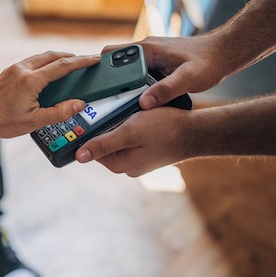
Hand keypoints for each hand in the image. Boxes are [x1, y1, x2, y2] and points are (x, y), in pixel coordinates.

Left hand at [0, 51, 100, 159]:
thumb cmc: (2, 123)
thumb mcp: (34, 122)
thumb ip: (59, 113)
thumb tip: (79, 104)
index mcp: (30, 80)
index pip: (63, 65)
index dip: (81, 61)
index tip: (94, 59)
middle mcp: (22, 69)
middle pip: (52, 56)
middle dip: (71, 56)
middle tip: (84, 61)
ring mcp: (13, 69)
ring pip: (41, 57)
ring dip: (56, 58)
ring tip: (69, 64)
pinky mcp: (7, 72)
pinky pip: (31, 61)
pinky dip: (44, 62)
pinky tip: (47, 71)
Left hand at [74, 106, 192, 176]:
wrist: (197, 132)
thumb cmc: (165, 130)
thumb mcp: (129, 133)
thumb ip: (103, 144)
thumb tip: (79, 157)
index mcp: (119, 165)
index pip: (92, 149)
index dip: (89, 132)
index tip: (91, 116)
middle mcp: (127, 166)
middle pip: (104, 144)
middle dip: (105, 127)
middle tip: (113, 110)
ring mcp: (138, 160)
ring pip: (118, 140)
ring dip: (119, 125)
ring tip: (129, 112)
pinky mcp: (147, 152)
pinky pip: (131, 139)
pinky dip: (131, 127)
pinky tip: (138, 117)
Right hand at [103, 34, 230, 108]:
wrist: (225, 52)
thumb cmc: (209, 62)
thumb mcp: (189, 79)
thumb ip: (166, 90)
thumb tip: (143, 103)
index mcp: (147, 49)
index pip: (111, 54)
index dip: (100, 70)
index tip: (95, 88)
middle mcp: (145, 49)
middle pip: (113, 63)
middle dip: (105, 80)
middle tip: (102, 99)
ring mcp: (150, 55)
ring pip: (123, 69)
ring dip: (118, 84)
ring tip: (114, 103)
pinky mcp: (155, 62)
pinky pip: (135, 73)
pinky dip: (130, 85)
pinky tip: (133, 100)